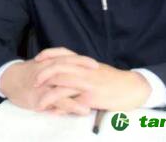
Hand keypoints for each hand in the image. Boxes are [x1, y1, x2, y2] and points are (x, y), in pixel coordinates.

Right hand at [0, 49, 98, 115]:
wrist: (10, 79)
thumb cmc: (29, 73)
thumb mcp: (43, 65)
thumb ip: (58, 66)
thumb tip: (75, 69)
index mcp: (50, 63)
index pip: (69, 58)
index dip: (82, 60)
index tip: (96, 64)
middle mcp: (48, 71)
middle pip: (68, 68)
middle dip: (83, 72)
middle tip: (98, 76)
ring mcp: (45, 84)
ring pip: (64, 86)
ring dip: (79, 93)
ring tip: (93, 101)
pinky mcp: (40, 97)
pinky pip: (57, 101)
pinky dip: (70, 105)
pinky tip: (80, 110)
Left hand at [34, 48, 151, 111]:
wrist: (131, 88)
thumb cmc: (113, 80)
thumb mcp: (95, 70)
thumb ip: (81, 70)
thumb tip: (67, 73)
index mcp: (84, 63)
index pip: (62, 53)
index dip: (48, 54)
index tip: (37, 58)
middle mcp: (83, 70)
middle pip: (58, 67)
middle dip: (43, 74)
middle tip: (34, 82)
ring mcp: (87, 83)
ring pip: (62, 84)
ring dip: (48, 94)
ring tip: (39, 102)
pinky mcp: (91, 96)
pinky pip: (72, 102)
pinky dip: (60, 108)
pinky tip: (53, 112)